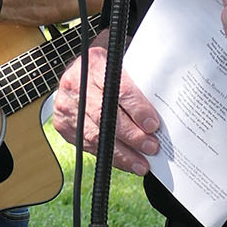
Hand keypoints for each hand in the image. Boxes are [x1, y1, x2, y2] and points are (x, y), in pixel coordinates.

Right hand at [53, 33, 160, 175]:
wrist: (79, 73)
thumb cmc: (106, 72)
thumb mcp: (120, 67)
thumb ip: (136, 83)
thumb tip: (162, 111)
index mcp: (94, 63)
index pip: (118, 89)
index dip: (137, 109)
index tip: (153, 125)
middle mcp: (76, 84)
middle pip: (106, 115)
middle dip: (132, 135)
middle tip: (151, 147)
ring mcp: (67, 105)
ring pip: (96, 135)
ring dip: (122, 153)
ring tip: (141, 163)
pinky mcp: (63, 124)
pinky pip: (88, 145)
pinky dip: (110, 156)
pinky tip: (126, 161)